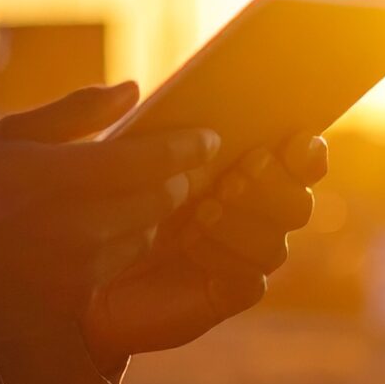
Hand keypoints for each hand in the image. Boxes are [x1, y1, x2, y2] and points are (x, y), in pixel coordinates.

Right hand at [0, 82, 219, 345]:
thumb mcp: (9, 137)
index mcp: (61, 176)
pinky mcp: (75, 302)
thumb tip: (133, 89)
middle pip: (160, 199)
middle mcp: (78, 226)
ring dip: (152, 216)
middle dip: (176, 180)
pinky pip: (121, 268)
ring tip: (141, 199)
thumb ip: (75, 112)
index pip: (149, 159)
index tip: (208, 137)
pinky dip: (125, 247)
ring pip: (146, 235)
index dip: (187, 147)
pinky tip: (108, 233)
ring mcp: (78, 269)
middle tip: (180, 167)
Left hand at [81, 132, 326, 360]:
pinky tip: (191, 247)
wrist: (76, 277)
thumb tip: (130, 89)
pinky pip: (250, 282)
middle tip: (232, 178)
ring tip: (201, 212)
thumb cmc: (94, 209)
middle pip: (299, 204)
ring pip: (278, 245)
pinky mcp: (224, 294)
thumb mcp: (97, 155)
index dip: (308, 152)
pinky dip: (228, 260)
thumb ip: (97, 117)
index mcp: (238, 167)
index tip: (296, 140)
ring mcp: (240, 256)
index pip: (299, 159)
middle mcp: (251, 213)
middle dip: (273, 188)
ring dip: (244, 224)